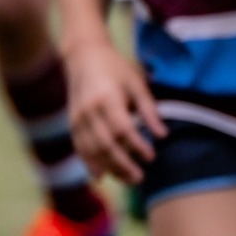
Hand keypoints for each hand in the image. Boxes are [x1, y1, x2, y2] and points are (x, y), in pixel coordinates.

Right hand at [66, 36, 165, 183]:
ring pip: (91, 150)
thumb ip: (149, 110)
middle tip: (140, 178)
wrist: (84, 56)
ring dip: (109, 167)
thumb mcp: (137, 83)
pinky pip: (80, 147)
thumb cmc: (116, 69)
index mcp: (107, 99)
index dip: (136, 145)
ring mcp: (77, 118)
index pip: (122, 129)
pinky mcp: (72, 122)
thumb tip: (163, 136)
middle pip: (105, 144)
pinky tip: (100, 176)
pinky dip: (89, 163)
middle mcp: (88, 111)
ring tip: (127, 179)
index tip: (152, 157)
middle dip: (122, 164)